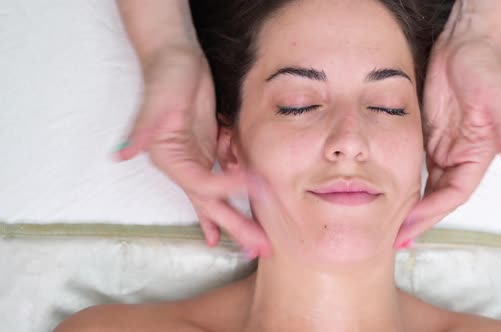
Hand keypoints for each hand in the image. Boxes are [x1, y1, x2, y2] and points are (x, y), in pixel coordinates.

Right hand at [114, 46, 270, 256]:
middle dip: (235, 225)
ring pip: (218, 196)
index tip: (253, 183)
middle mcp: (182, 165)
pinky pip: (224, 177)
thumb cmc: (166, 77)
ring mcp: (196, 158)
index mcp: (169, 158)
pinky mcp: (208, 148)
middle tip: (258, 247)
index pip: (201, 183)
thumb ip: (142, 130)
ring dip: (237, 217)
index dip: (226, 187)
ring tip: (256, 239)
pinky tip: (247, 207)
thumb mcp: (156, 103)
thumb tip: (121, 154)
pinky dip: (235, 193)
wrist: (176, 57)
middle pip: (210, 202)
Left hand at [394, 36, 500, 247]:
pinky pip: (415, 168)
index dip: (434, 211)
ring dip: (410, 207)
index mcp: (478, 154)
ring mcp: (443, 148)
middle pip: (438, 197)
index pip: (455, 193)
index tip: (411, 224)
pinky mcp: (427, 138)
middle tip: (395, 238)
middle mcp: (461, 156)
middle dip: (418, 219)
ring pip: (426, 187)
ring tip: (390, 226)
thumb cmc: (483, 68)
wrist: (462, 45)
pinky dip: (404, 184)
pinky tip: (389, 196)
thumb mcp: (496, 99)